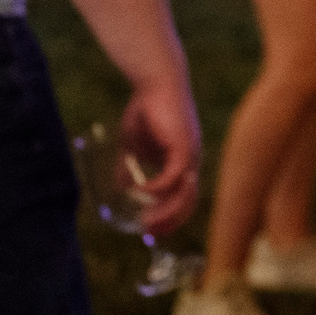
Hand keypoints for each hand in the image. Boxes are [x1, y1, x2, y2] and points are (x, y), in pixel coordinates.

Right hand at [119, 77, 200, 237]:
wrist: (154, 82)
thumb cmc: (146, 109)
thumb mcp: (134, 145)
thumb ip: (131, 166)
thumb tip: (123, 187)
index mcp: (183, 162)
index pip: (185, 197)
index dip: (170, 216)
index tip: (151, 229)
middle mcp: (191, 160)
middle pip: (189, 201)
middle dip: (170, 220)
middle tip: (148, 231)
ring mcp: (190, 153)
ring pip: (186, 193)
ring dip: (166, 210)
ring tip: (146, 220)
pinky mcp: (183, 145)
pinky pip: (174, 176)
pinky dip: (157, 188)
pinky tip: (140, 193)